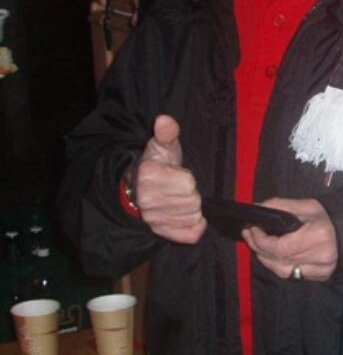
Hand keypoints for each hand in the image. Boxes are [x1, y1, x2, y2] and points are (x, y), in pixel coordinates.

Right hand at [133, 114, 205, 243]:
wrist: (135, 189)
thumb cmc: (155, 165)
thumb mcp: (161, 146)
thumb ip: (166, 133)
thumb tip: (165, 120)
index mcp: (150, 177)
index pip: (188, 183)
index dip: (188, 178)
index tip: (178, 175)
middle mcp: (149, 202)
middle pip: (193, 202)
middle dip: (191, 194)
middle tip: (180, 188)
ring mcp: (155, 220)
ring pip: (193, 217)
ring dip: (193, 209)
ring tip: (181, 199)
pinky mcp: (163, 232)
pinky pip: (191, 234)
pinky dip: (195, 225)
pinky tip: (186, 214)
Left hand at [242, 198, 337, 281]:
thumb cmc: (329, 217)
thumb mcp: (308, 206)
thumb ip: (282, 205)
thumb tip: (258, 208)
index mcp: (318, 236)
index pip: (280, 247)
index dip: (261, 240)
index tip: (251, 229)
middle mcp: (320, 256)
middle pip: (279, 260)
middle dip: (259, 247)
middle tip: (249, 234)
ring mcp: (321, 269)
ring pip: (283, 271)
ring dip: (266, 259)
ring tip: (258, 246)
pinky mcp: (321, 276)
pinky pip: (292, 275)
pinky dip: (279, 266)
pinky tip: (273, 256)